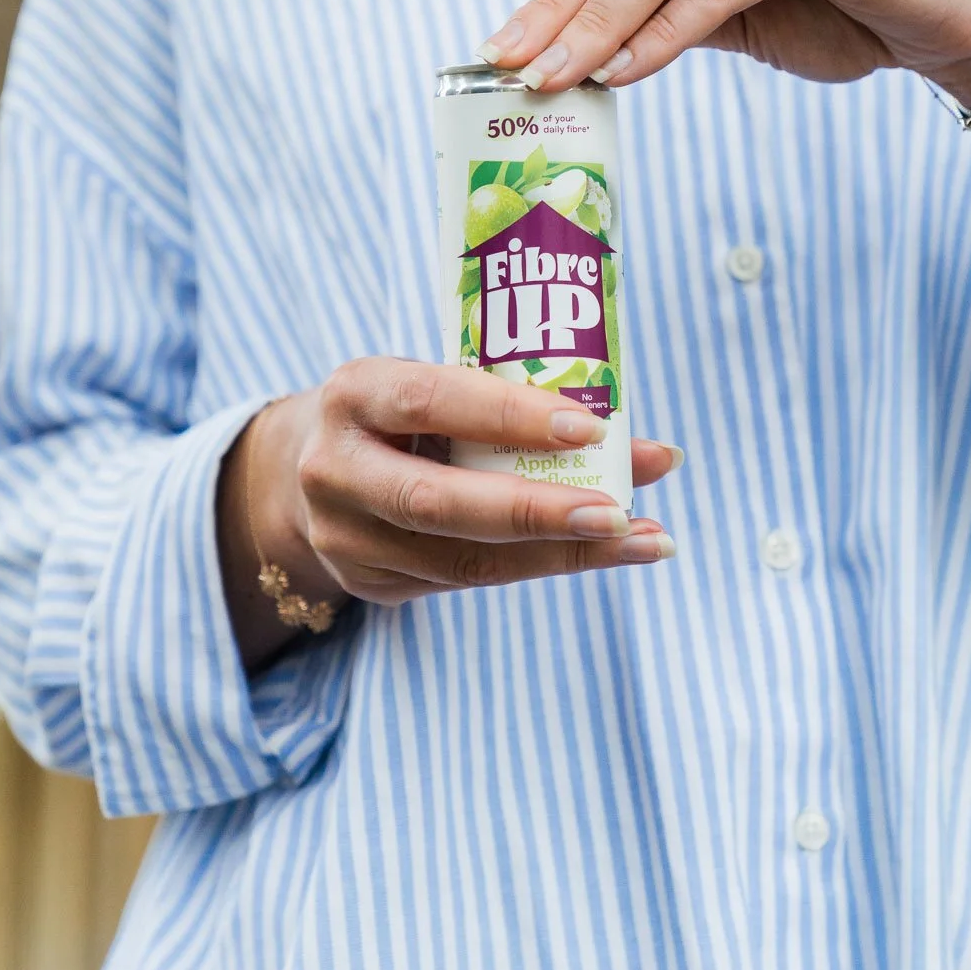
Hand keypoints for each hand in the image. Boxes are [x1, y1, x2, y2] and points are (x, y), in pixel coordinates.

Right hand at [221, 361, 679, 661]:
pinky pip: (465, 580)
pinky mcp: (370, 582)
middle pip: (439, 501)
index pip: (431, 401)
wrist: (312, 465)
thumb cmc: (409, 412)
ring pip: (462, 559)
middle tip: (619, 511)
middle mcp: (336, 467)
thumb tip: (657, 456)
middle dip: (537, 510)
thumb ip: (530, 409)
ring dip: (561, 553)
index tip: (591, 431)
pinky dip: (539, 566)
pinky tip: (597, 552)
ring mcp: (345, 535)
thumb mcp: (444, 387)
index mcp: (354, 392)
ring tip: (642, 540)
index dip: (509, 417)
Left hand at [478, 0, 970, 107]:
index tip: (503, 49)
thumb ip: (661, 12)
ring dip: (600, 23)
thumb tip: (574, 53)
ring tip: (560, 78)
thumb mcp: (732, 11)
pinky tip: (627, 70)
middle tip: (513, 68)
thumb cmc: (843, 7)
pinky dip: (666, 32)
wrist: (952, 11)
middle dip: (560, 9)